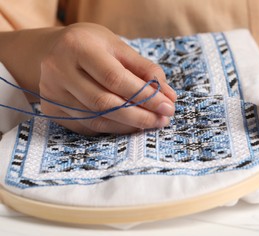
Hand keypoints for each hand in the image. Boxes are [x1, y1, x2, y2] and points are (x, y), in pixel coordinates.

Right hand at [39, 23, 176, 134]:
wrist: (52, 50)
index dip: (144, 96)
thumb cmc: (92, 46)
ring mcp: (51, 93)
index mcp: (78, 47)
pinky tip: (129, 125)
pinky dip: (113, 128)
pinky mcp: (51, 110)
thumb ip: (145, 69)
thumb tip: (169, 96)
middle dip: (139, 116)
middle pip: (104, 103)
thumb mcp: (118, 47)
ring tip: (150, 123)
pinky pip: (87, 127)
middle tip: (162, 121)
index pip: (115, 78)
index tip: (167, 107)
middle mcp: (59, 70)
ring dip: (128, 125)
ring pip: (96, 119)